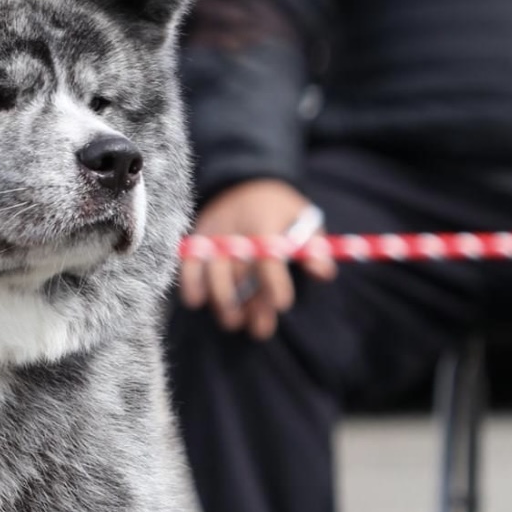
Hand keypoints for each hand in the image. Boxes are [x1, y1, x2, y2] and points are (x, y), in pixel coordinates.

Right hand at [179, 178, 336, 340]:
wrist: (244, 182)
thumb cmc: (279, 210)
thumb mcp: (303, 219)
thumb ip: (315, 248)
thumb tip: (324, 273)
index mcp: (266, 223)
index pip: (268, 255)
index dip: (274, 281)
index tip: (281, 304)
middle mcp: (237, 230)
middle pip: (241, 272)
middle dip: (249, 304)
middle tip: (261, 329)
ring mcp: (214, 235)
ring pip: (213, 272)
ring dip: (222, 302)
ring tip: (233, 322)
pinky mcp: (197, 241)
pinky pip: (188, 263)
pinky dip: (189, 282)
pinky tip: (197, 301)